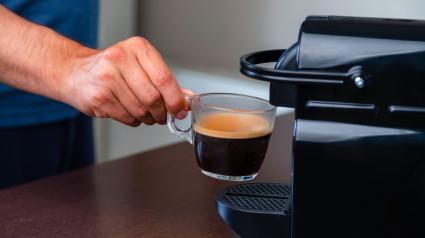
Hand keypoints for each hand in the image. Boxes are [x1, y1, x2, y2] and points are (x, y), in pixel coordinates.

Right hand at [64, 37, 192, 126]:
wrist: (74, 72)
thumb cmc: (112, 69)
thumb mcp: (141, 66)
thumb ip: (165, 81)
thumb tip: (188, 98)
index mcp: (137, 48)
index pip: (164, 78)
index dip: (175, 99)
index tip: (179, 110)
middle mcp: (120, 58)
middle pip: (153, 97)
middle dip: (162, 112)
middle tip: (162, 116)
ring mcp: (106, 78)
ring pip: (141, 110)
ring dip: (148, 118)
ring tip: (145, 114)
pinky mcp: (98, 97)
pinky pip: (127, 118)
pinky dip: (134, 120)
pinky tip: (129, 112)